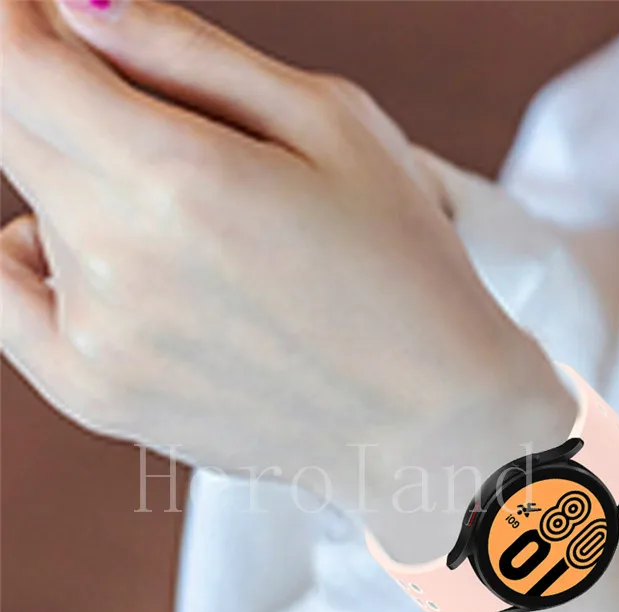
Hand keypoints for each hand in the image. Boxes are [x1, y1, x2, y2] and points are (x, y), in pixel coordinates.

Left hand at [0, 0, 568, 540]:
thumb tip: (79, 8)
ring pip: (31, 214)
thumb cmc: (406, 270)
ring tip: (194, 225)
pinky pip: (11, 306)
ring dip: (83, 189)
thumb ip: (193, 53)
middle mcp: (121, 262)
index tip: (49, 13)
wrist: (432, 420)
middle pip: (12, 131)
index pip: (16, 62)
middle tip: (148, 117)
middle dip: (56, 95)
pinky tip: (104, 259)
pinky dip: (34, 263)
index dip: (20, 21)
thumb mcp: (335, 126)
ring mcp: (102, 342)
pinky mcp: (101, 399)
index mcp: (181, 178)